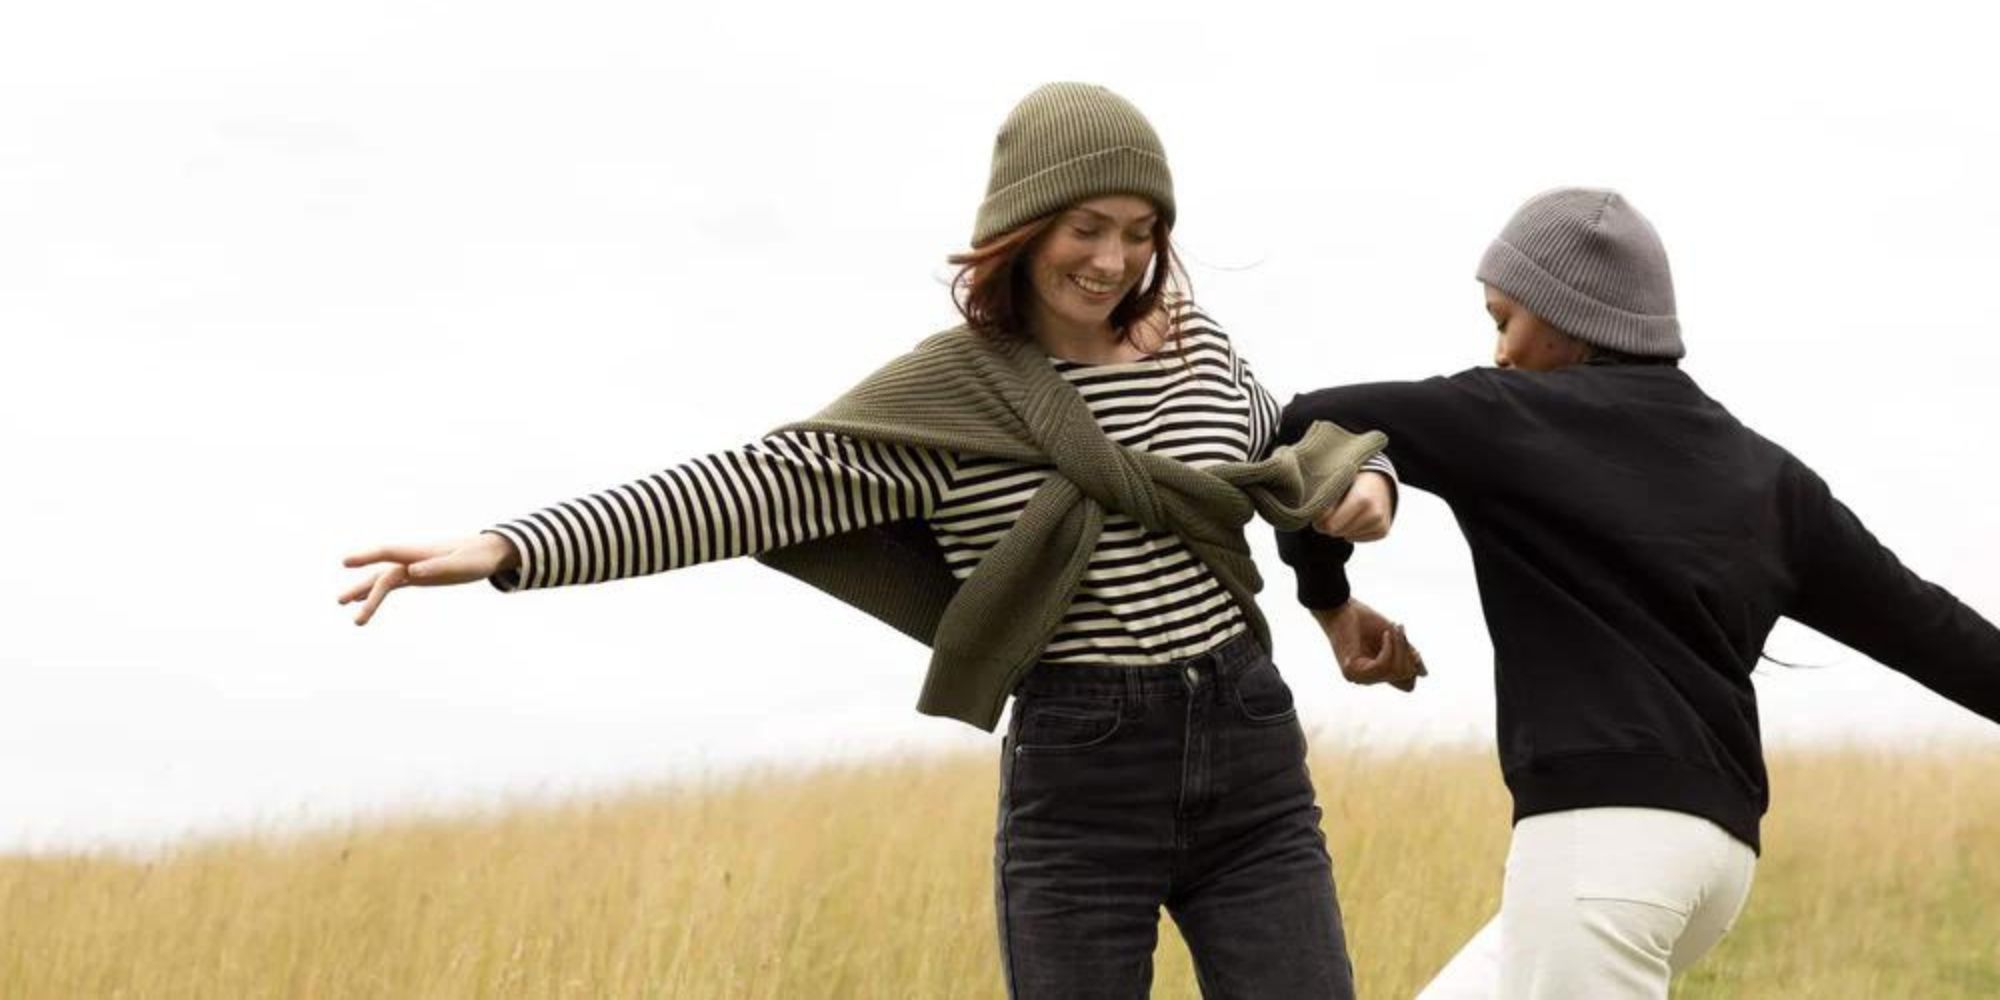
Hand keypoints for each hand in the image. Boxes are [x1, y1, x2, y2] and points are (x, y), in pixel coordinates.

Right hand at [337, 533, 518, 625]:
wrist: (487, 553)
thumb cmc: (474, 557)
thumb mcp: (459, 565)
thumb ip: (436, 567)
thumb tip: (412, 572)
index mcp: (418, 552)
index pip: (387, 552)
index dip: (366, 556)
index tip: (345, 562)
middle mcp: (410, 559)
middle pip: (381, 574)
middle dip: (362, 588)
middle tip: (340, 601)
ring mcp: (412, 567)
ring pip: (383, 581)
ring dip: (366, 595)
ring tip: (352, 618)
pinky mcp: (417, 575)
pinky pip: (392, 584)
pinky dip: (377, 593)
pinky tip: (363, 602)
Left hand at [1311, 597, 1426, 691]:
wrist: (1341, 607)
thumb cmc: (1364, 620)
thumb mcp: (1393, 639)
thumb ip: (1407, 656)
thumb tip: (1424, 675)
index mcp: (1377, 673)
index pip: (1406, 684)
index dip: (1413, 665)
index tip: (1407, 642)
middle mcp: (1368, 679)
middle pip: (1405, 678)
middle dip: (1408, 653)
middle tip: (1399, 629)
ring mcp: (1359, 678)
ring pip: (1395, 672)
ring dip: (1399, 647)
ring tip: (1393, 629)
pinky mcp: (1352, 671)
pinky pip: (1383, 666)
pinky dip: (1389, 648)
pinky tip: (1385, 635)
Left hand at [1314, 470, 1394, 541]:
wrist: (1378, 478)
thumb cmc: (1352, 479)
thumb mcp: (1338, 483)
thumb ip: (1326, 500)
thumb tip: (1318, 523)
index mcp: (1362, 499)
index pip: (1330, 524)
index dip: (1320, 519)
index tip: (1319, 509)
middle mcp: (1374, 513)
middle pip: (1337, 531)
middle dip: (1330, 523)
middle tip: (1333, 508)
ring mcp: (1380, 523)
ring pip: (1346, 536)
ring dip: (1342, 526)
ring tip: (1347, 509)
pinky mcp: (1383, 531)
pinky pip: (1356, 539)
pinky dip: (1351, 531)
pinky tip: (1356, 516)